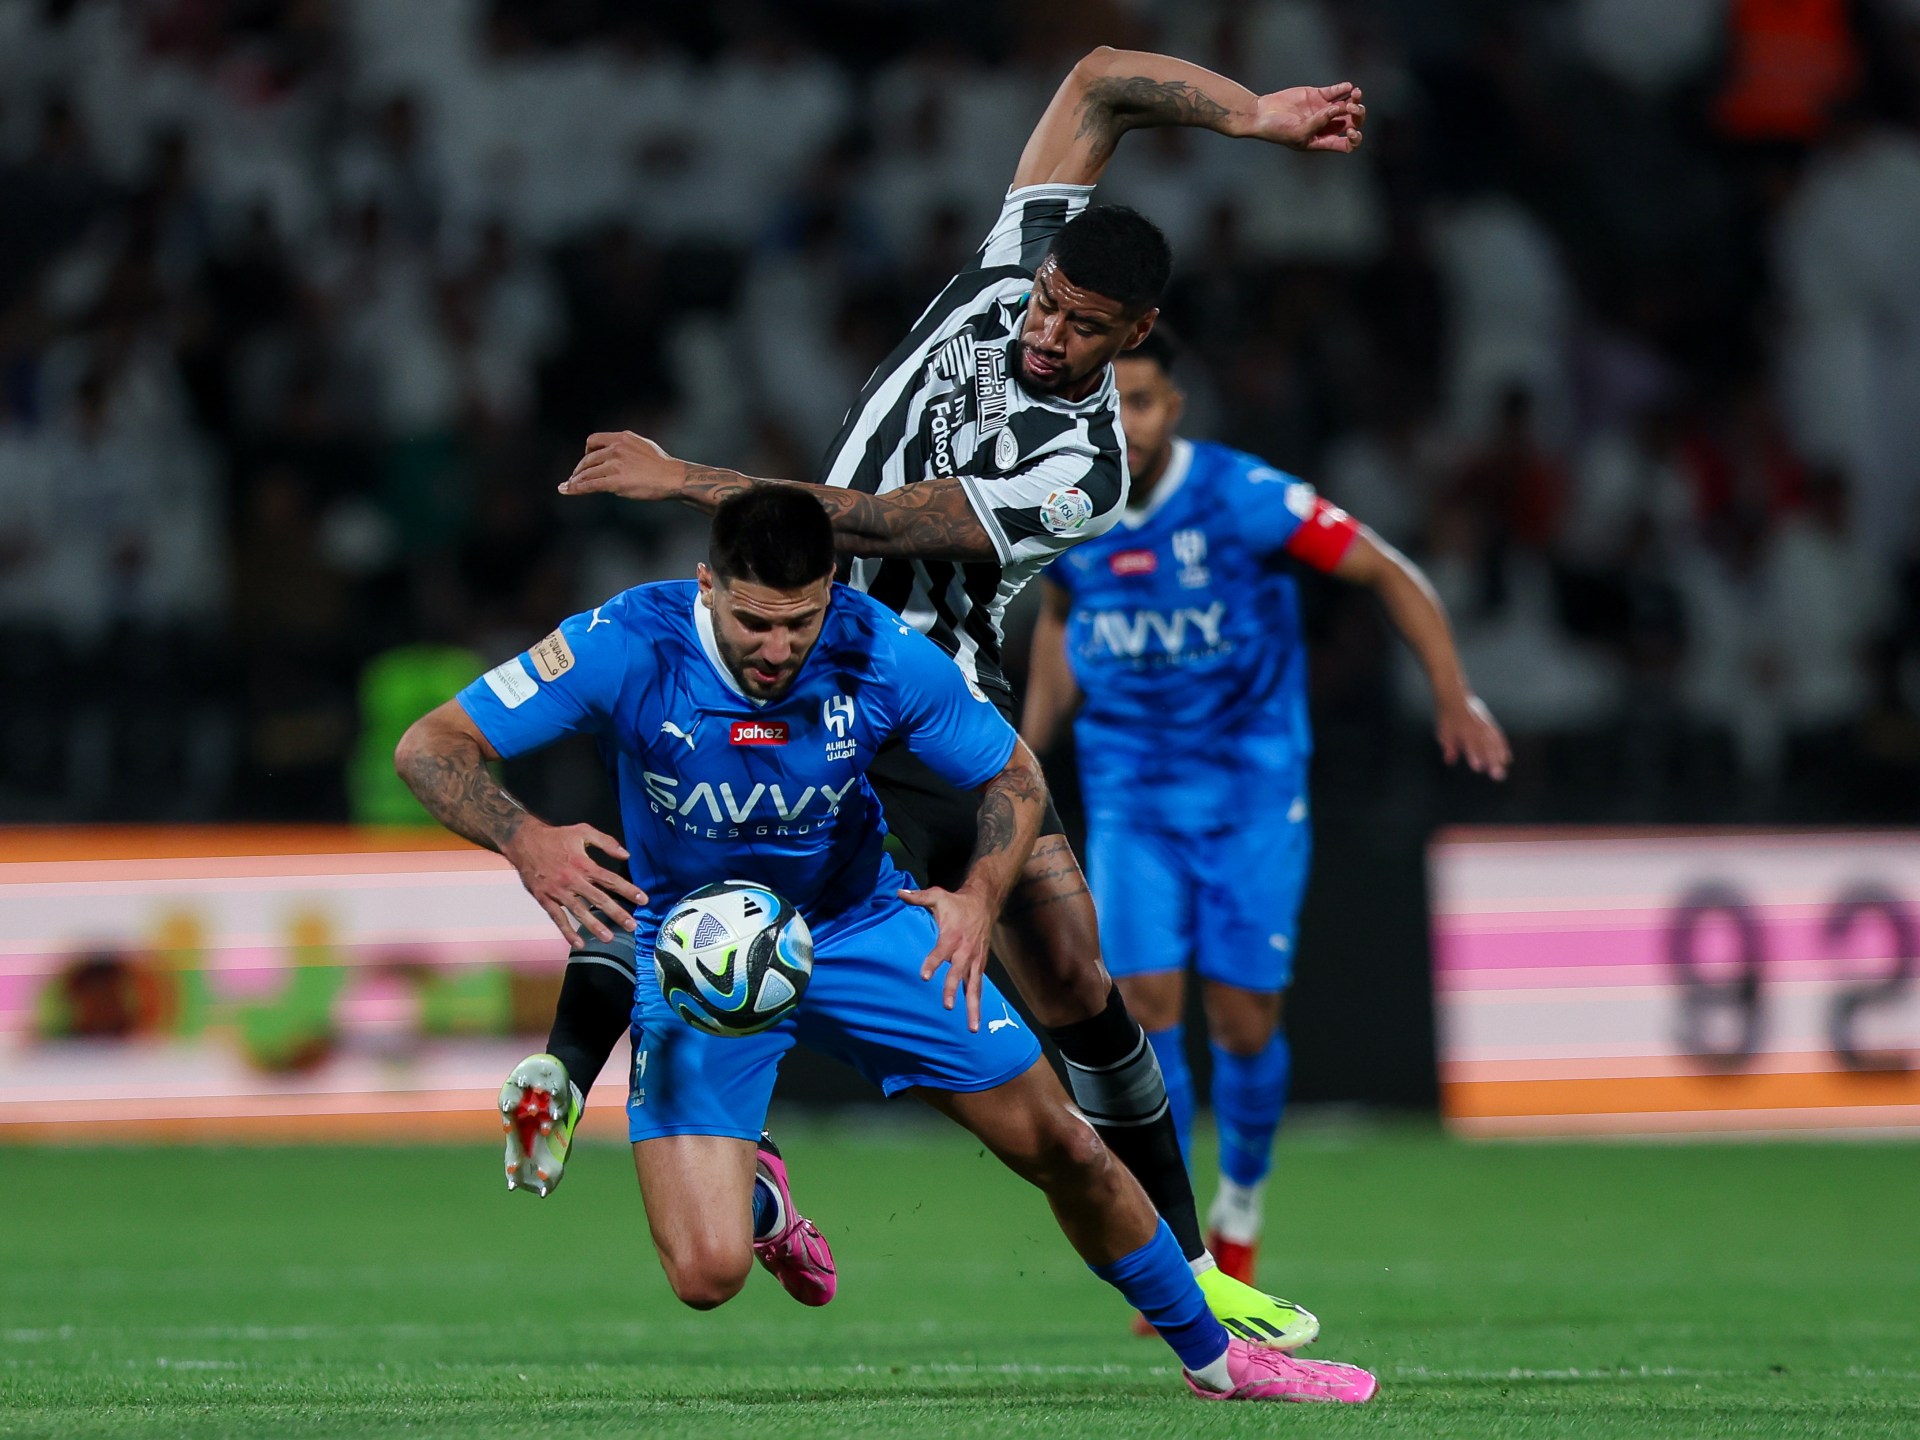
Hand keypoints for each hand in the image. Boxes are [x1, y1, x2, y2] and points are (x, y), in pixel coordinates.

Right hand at [503, 819, 648, 947]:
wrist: (523, 841)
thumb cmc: (555, 837)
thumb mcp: (582, 831)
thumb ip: (606, 842)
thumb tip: (626, 855)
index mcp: (584, 864)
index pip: (611, 879)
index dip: (628, 890)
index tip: (643, 900)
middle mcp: (573, 880)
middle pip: (599, 899)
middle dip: (617, 913)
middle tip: (633, 926)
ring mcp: (558, 891)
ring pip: (579, 911)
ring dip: (594, 926)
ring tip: (609, 938)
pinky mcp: (545, 898)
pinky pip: (557, 917)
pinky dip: (567, 931)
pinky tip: (578, 943)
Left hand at [559, 431, 683, 501]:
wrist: (672, 477)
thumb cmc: (662, 465)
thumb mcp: (642, 445)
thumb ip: (625, 446)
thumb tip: (615, 452)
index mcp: (622, 438)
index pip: (593, 440)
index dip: (586, 451)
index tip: (587, 460)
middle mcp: (616, 449)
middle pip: (588, 459)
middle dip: (579, 470)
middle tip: (575, 478)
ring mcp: (615, 465)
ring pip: (587, 473)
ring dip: (576, 481)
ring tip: (568, 487)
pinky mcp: (615, 481)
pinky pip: (590, 484)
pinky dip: (577, 488)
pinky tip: (569, 490)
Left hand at [900, 885, 995, 1032]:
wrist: (985, 903)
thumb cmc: (957, 903)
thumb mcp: (938, 896)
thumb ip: (918, 897)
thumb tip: (898, 892)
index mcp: (952, 935)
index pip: (941, 951)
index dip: (932, 963)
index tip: (924, 976)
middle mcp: (965, 951)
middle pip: (959, 973)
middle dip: (953, 990)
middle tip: (947, 1006)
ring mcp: (974, 960)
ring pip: (974, 987)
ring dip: (973, 1007)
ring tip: (972, 1027)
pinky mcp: (980, 965)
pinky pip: (978, 986)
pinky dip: (977, 1003)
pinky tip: (974, 1020)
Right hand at [1245, 82, 1364, 151]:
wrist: (1262, 113)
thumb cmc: (1278, 130)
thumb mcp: (1298, 132)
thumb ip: (1318, 123)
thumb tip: (1336, 109)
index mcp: (1323, 140)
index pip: (1346, 143)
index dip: (1354, 139)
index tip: (1351, 131)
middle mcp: (1326, 125)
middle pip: (1352, 122)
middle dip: (1357, 115)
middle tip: (1351, 108)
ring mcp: (1323, 109)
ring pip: (1347, 104)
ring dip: (1354, 99)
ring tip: (1354, 93)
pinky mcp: (1317, 95)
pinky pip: (1336, 91)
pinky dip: (1344, 88)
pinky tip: (1347, 86)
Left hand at [1437, 695, 1510, 780]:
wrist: (1454, 696)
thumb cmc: (1447, 717)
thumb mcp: (1443, 731)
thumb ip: (1449, 747)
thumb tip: (1450, 761)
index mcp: (1462, 729)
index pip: (1469, 743)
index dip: (1474, 755)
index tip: (1478, 767)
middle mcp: (1475, 727)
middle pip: (1486, 745)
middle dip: (1492, 760)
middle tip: (1497, 775)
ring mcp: (1484, 724)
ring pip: (1494, 741)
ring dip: (1500, 755)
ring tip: (1503, 768)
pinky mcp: (1489, 723)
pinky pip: (1498, 736)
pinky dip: (1503, 747)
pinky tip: (1506, 758)